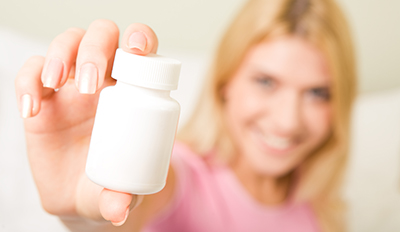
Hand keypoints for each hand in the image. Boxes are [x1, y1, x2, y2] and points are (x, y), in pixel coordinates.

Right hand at [15, 20, 158, 225]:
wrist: (81, 195)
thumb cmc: (110, 182)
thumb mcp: (119, 191)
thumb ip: (120, 198)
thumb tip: (118, 210)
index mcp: (132, 91)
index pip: (140, 49)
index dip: (141, 37)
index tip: (139, 50)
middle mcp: (103, 81)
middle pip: (102, 36)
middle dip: (96, 48)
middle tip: (92, 85)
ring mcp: (71, 88)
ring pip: (67, 43)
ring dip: (62, 55)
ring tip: (58, 83)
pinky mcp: (42, 100)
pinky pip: (30, 74)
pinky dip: (28, 82)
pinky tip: (32, 110)